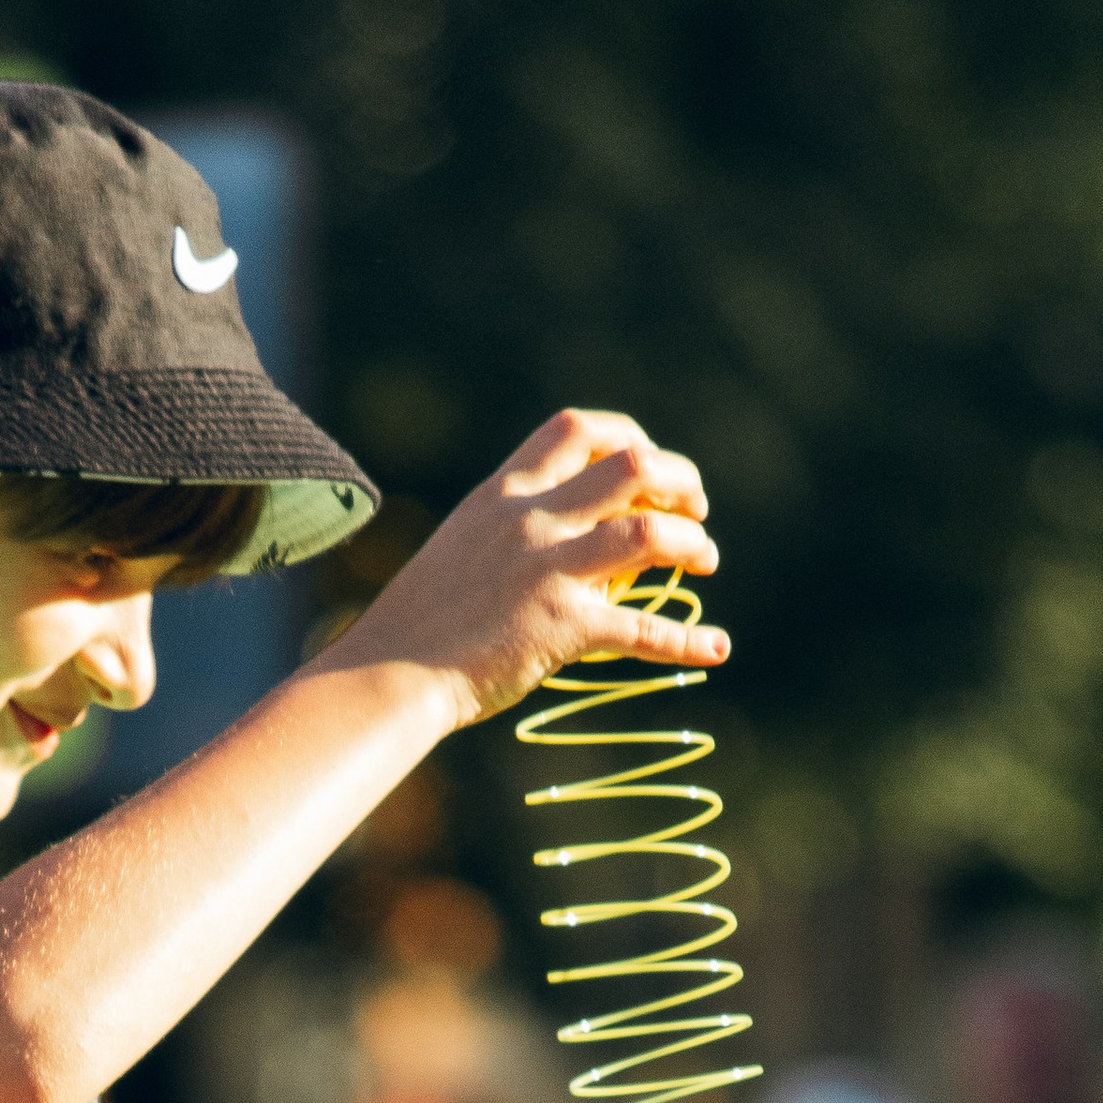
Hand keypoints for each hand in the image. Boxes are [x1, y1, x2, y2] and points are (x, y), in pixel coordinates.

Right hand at [327, 409, 724, 726]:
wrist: (387, 674)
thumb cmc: (420, 622)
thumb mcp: (464, 549)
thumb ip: (515, 531)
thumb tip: (578, 541)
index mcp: (503, 493)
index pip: (577, 428)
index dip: (629, 437)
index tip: (648, 466)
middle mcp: (530, 520)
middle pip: (632, 466)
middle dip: (679, 482)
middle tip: (695, 511)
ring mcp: (546, 571)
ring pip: (649, 537)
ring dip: (693, 545)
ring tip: (705, 562)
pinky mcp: (558, 628)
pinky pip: (641, 630)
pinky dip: (687, 640)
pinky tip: (715, 648)